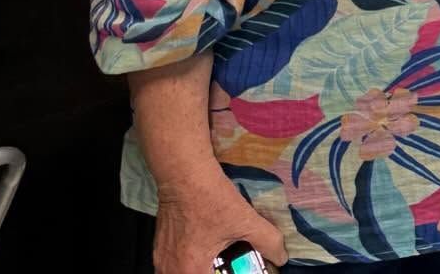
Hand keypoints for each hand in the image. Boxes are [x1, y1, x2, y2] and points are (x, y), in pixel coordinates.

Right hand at [152, 171, 287, 273]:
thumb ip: (267, 240)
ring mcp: (161, 259)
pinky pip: (174, 266)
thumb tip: (281, 257)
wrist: (183, 175)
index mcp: (191, 269)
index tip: (238, 269)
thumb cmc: (212, 199)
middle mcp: (171, 269)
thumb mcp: (245, 220)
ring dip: (201, 270)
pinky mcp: (158, 248)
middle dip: (214, 273)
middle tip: (230, 266)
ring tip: (218, 261)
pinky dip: (189, 263)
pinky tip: (203, 249)